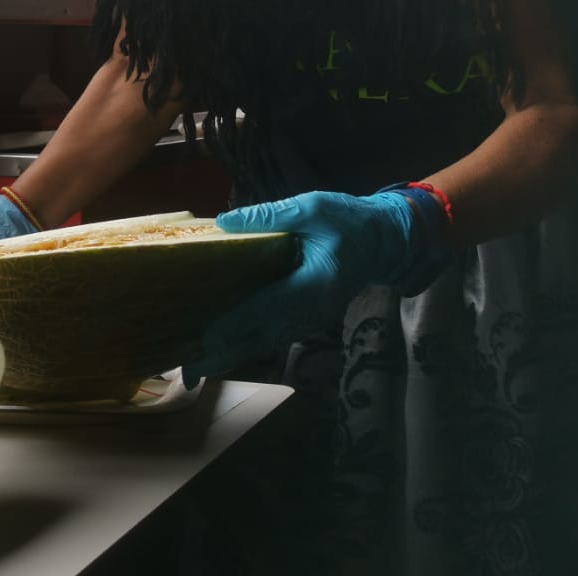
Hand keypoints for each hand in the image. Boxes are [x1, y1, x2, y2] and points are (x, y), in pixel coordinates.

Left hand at [182, 191, 416, 386]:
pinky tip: (224, 349)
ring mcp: (312, 317)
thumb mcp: (313, 208)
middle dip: (226, 352)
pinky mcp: (308, 317)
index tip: (206, 339)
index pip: (268, 307)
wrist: (387, 240)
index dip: (236, 324)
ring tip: (197, 366)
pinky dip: (249, 343)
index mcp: (315, 283)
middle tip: (189, 370)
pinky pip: (275, 334)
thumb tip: (225, 222)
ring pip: (268, 340)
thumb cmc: (349, 220)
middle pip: (264, 335)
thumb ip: (271, 215)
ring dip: (234, 353)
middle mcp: (312, 309)